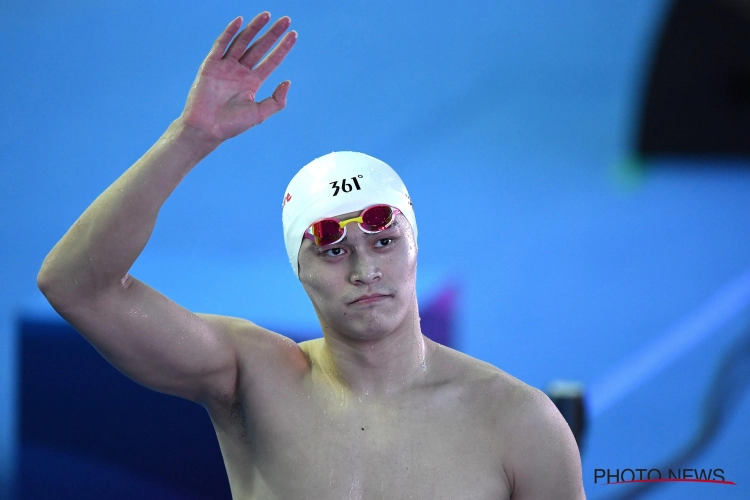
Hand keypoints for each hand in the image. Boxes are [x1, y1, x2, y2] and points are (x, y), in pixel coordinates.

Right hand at [179, 13, 296, 141]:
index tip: (294, 35)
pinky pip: (221, 45)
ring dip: (254, 28)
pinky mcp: (210, 65)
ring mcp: (225, 67)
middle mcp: (240, 72)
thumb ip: (276, 101)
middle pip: (259, 47)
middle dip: (272, 34)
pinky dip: (230, 32)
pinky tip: (240, 21)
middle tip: (286, 20)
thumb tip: (287, 82)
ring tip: (267, 15)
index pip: (271, 60)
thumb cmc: (231, 125)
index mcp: (252, 82)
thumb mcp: (259, 114)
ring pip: (242, 42)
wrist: (206, 128)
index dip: (282, 48)